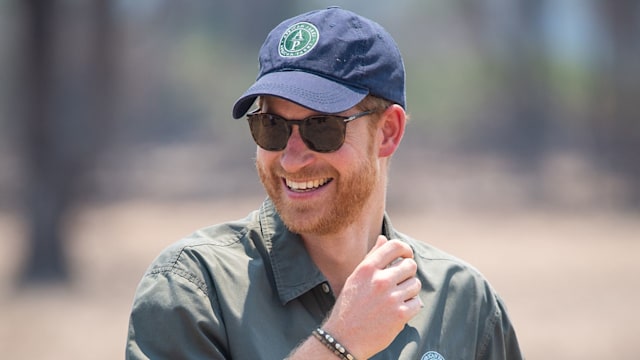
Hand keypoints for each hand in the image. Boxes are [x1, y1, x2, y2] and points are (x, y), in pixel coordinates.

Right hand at [322, 235, 422, 358]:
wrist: (344, 338)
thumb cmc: (349, 306)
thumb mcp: (355, 278)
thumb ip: (372, 257)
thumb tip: (383, 238)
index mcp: (367, 269)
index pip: (395, 246)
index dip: (405, 249)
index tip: (406, 256)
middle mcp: (380, 280)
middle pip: (410, 265)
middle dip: (408, 273)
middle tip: (400, 282)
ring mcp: (391, 298)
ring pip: (415, 284)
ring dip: (410, 291)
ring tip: (397, 298)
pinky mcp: (400, 315)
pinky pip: (417, 303)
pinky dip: (411, 306)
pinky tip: (400, 309)